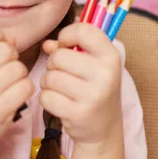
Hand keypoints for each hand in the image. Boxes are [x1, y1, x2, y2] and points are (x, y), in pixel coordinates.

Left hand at [40, 23, 123, 151]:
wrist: (104, 128)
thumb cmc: (94, 88)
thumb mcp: (92, 64)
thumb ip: (68, 48)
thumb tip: (46, 45)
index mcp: (111, 56)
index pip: (83, 30)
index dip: (66, 35)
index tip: (66, 45)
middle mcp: (105, 74)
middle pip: (59, 56)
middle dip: (53, 64)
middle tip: (64, 73)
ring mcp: (93, 95)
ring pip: (50, 77)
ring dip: (49, 82)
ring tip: (62, 88)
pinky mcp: (78, 114)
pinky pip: (46, 97)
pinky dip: (48, 99)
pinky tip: (60, 102)